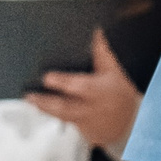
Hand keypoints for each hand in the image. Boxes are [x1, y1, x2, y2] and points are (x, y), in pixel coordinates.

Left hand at [27, 33, 142, 151]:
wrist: (131, 123)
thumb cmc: (119, 93)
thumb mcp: (114, 71)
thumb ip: (103, 52)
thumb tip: (96, 30)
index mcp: (100, 90)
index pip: (80, 86)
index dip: (63, 82)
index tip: (47, 77)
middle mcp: (91, 108)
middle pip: (66, 107)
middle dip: (45, 101)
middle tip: (29, 95)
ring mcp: (86, 121)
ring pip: (62, 116)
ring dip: (44, 108)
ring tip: (29, 98)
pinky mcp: (82, 130)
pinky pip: (64, 122)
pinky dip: (51, 114)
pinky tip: (38, 106)